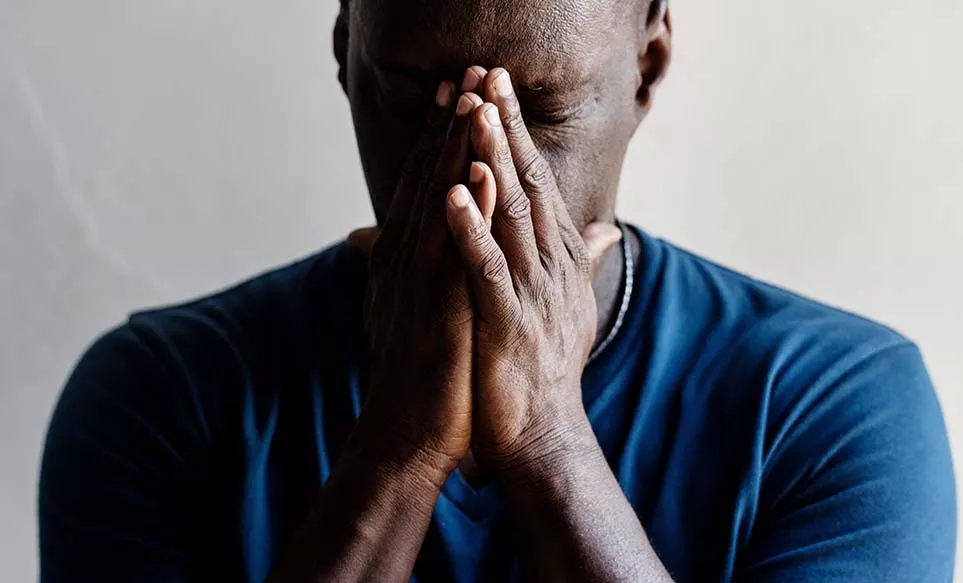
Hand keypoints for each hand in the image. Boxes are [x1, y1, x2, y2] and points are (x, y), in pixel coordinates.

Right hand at [349, 80, 489, 481]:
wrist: (409, 432)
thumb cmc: (426, 372)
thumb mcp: (429, 310)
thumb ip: (435, 270)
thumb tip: (428, 245)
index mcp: (410, 259)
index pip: (431, 187)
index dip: (446, 139)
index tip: (464, 95)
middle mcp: (407, 261)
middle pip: (430, 181)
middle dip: (450, 126)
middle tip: (469, 72)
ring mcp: (418, 284)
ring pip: (437, 204)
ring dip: (455, 151)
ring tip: (473, 100)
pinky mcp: (434, 311)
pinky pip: (452, 253)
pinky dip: (468, 213)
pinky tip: (482, 176)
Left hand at [443, 68, 621, 473]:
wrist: (542, 435)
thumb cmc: (543, 368)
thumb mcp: (568, 305)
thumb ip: (582, 259)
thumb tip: (608, 228)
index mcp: (559, 261)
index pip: (540, 186)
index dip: (520, 137)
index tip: (499, 91)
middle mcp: (553, 269)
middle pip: (530, 186)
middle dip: (508, 130)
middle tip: (491, 77)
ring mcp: (533, 295)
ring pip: (511, 217)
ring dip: (492, 163)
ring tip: (475, 116)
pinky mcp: (508, 323)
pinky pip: (487, 267)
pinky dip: (471, 228)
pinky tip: (453, 192)